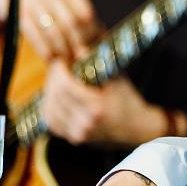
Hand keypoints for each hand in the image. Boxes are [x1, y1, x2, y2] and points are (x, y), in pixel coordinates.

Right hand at [0, 0, 103, 60]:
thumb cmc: (47, 8)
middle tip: (78, 61)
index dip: (88, 35)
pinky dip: (43, 49)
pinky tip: (49, 59)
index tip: (89, 52)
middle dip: (75, 45)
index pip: (84, 13)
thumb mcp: (64, 7)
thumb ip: (82, 22)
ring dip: (60, 49)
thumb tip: (103, 43)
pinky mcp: (15, 10)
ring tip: (65, 62)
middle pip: (69, 22)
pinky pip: (33, 34)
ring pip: (52, 29)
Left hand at [40, 63, 171, 146]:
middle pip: (55, 96)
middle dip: (53, 78)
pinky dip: (49, 107)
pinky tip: (55, 97)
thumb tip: (77, 47)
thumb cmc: (128, 99)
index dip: (59, 70)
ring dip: (49, 92)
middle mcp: (85, 123)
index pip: (65, 85)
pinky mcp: (74, 139)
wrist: (137, 128)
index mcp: (97, 108)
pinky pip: (51, 122)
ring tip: (57, 81)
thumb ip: (96, 63)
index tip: (61, 60)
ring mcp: (79, 134)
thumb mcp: (116, 78)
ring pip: (49, 110)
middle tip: (57, 67)